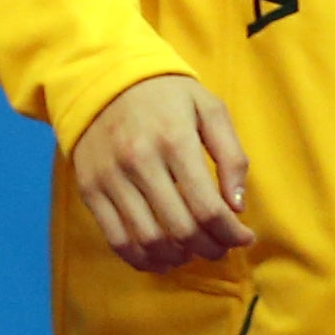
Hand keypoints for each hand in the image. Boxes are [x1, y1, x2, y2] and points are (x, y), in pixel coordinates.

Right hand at [70, 71, 253, 273]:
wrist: (102, 75)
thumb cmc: (165, 94)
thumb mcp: (209, 108)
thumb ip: (232, 156)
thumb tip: (237, 207)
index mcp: (174, 140)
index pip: (209, 209)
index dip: (232, 235)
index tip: (244, 237)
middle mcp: (139, 161)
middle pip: (182, 230)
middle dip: (211, 248)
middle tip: (221, 246)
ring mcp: (110, 177)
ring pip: (150, 240)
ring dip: (179, 257)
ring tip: (193, 251)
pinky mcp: (90, 188)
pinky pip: (116, 239)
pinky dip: (142, 259)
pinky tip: (162, 258)